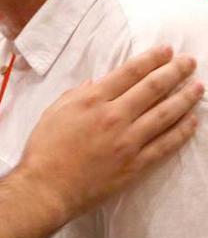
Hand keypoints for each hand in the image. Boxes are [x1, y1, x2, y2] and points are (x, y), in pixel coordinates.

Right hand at [18, 47, 201, 217]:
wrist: (47, 187)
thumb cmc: (44, 149)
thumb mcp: (53, 112)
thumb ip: (75, 94)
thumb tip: (94, 83)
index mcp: (92, 100)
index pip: (129, 72)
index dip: (152, 59)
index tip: (167, 51)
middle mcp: (114, 116)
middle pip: (152, 88)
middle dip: (174, 71)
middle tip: (189, 62)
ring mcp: (128, 141)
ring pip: (165, 114)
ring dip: (185, 98)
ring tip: (198, 87)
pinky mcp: (136, 164)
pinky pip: (165, 144)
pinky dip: (182, 131)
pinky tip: (192, 121)